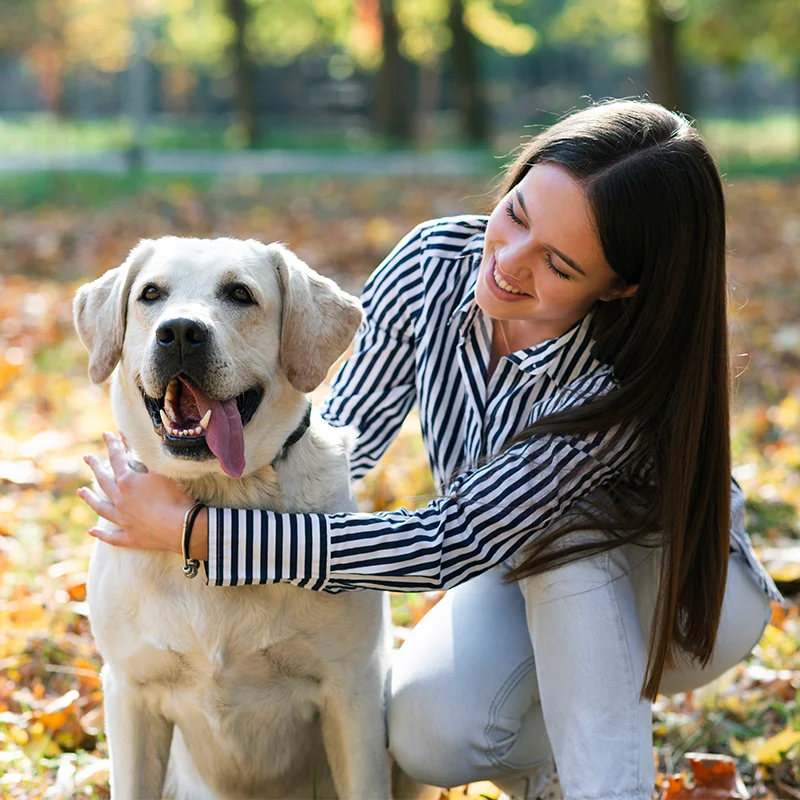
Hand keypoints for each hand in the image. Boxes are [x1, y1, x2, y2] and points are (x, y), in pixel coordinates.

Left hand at [78, 431, 208, 559]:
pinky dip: (102, 534)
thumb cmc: (174, 496)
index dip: (113, 444)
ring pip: (101, 508)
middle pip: (103, 481)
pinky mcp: (132, 536)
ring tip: (80, 492)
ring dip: (90, 499)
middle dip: (95, 467)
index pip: (117, 458)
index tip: (107, 434)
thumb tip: (147, 442)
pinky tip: (92, 531)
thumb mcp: (164, 471)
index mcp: (127, 481)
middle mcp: (120, 500)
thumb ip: (152, 457)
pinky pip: (112, 536)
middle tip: (87, 457)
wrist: (182, 527)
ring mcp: (124, 520)